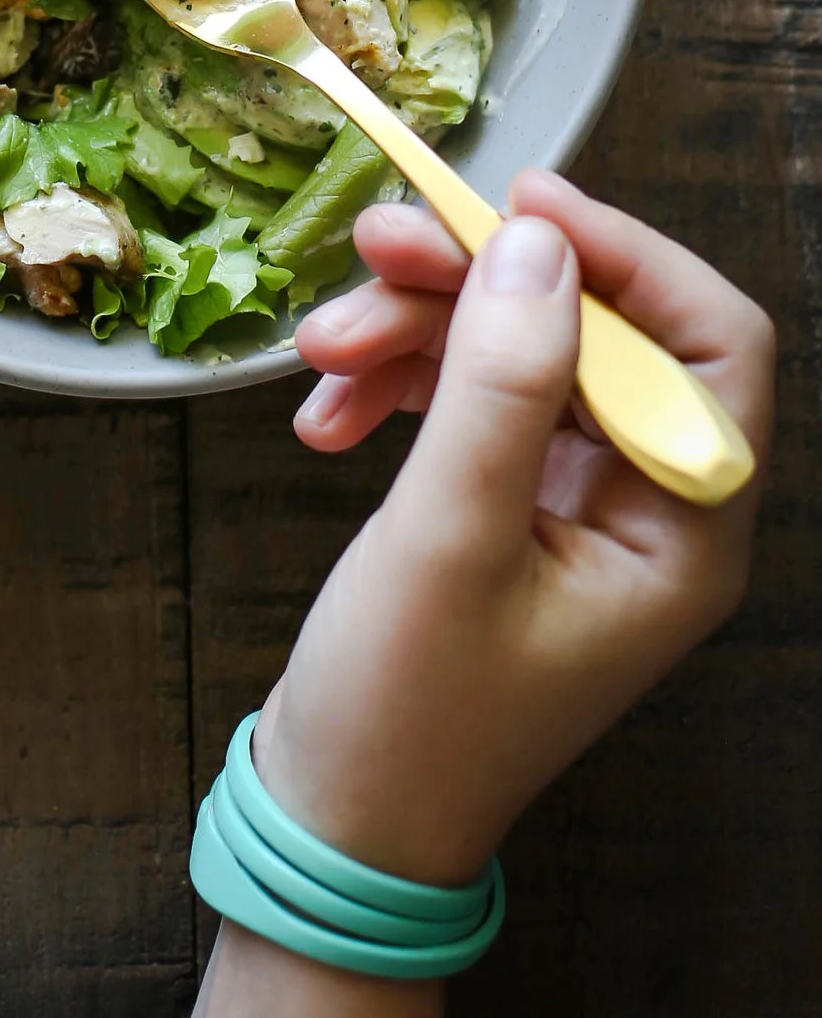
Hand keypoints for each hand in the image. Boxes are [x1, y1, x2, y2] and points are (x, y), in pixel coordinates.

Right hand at [257, 173, 772, 887]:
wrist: (334, 824)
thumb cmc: (407, 714)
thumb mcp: (448, 537)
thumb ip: (499, 382)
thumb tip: (534, 241)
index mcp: (680, 527)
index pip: (707, 344)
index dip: (626, 256)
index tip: (521, 203)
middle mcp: (643, 505)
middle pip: (589, 330)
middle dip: (476, 283)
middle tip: (373, 248)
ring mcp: (572, 501)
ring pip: (514, 350)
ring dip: (415, 330)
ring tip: (320, 347)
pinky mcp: (503, 503)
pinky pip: (465, 398)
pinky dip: (396, 385)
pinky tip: (328, 416)